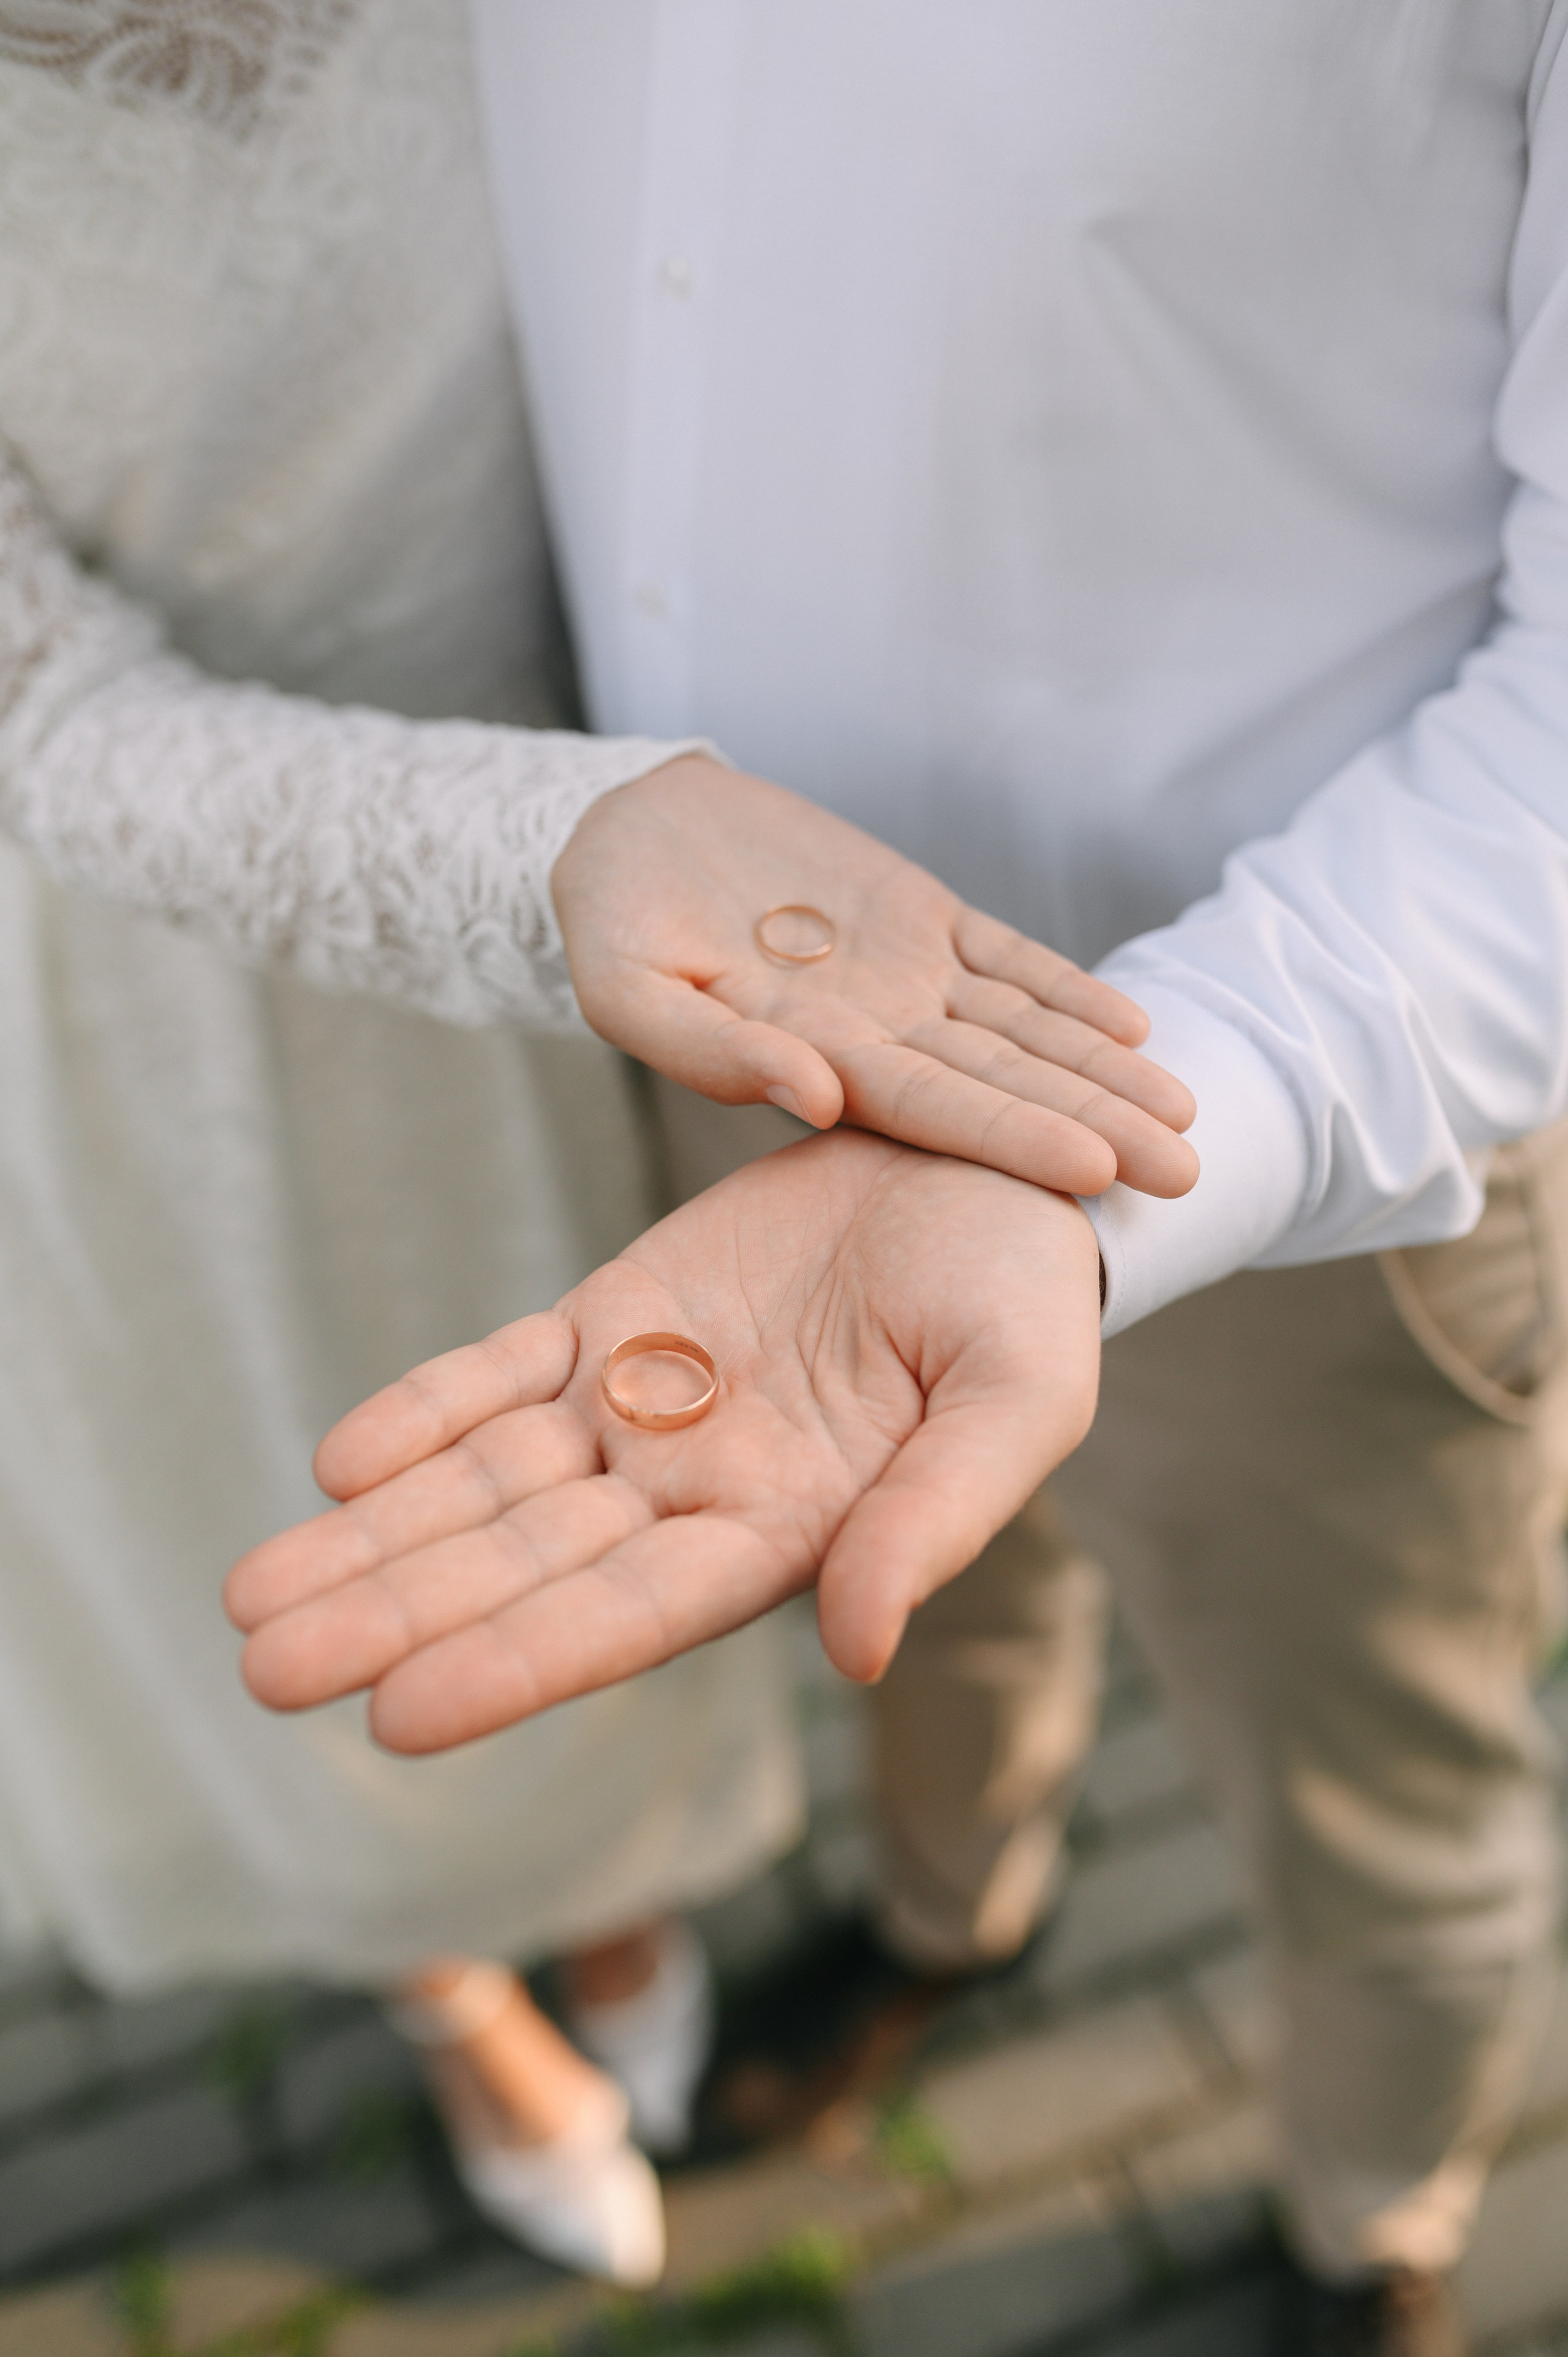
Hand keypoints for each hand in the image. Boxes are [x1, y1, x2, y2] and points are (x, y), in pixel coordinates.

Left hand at [226, 1131, 1101, 1752]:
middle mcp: (696, 1490)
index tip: (402, 1715)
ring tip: (251, 1597)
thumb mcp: (1019, 1400)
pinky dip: (423, 1412)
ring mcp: (646, 1405)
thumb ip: (938, 1519)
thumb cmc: (1027, 1299)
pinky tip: (338, 1464)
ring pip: (485, 1485)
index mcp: (790, 1532)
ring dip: (374, 1538)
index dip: (519, 1660)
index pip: (632, 1614)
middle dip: (396, 1616)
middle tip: (267, 1672)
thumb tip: (857, 1647)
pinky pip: (502, 1373)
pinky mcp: (617, 1318)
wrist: (995, 1168)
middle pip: (522, 1567)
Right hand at [553, 757, 1196, 1197]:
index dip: (1013, 1137)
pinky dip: (1066, 987)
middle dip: (1093, 1125)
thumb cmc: (611, 924)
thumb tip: (816, 1095)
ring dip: (1100, 1070)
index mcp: (813, 1059)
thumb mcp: (629, 989)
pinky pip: (1007, 958)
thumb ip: (712, 1051)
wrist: (629, 831)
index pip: (930, 1112)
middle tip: (1185, 1172)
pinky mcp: (920, 916)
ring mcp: (905, 975)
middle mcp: (876, 1030)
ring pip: (1021, 1030)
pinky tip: (1131, 1024)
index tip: (1095, 1170)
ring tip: (1181, 1109)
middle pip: (1001, 1085)